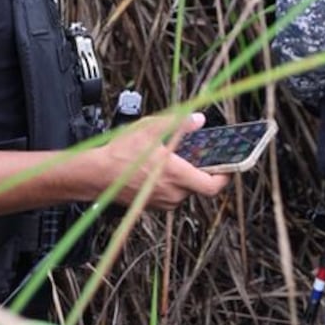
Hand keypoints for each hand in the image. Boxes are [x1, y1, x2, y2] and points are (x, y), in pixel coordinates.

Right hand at [95, 112, 229, 209]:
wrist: (95, 175)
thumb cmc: (121, 154)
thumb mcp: (151, 129)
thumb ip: (178, 123)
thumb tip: (199, 119)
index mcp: (177, 177)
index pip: (212, 186)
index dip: (224, 177)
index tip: (228, 167)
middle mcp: (172, 194)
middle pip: (198, 186)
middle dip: (199, 170)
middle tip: (196, 155)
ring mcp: (161, 202)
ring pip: (184, 190)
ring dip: (184, 176)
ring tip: (173, 158)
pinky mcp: (151, 205)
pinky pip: (170, 194)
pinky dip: (171, 182)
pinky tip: (159, 167)